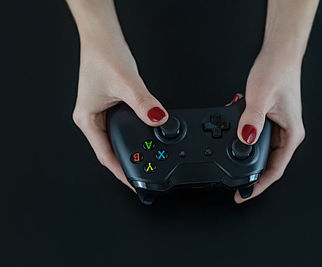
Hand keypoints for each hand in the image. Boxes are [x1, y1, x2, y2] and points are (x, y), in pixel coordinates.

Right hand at [72, 38, 167, 191]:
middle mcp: (92, 118)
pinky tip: (143, 138)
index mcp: (87, 119)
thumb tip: (158, 119)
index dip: (120, 172)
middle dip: (126, 165)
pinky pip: (122, 127)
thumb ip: (143, 102)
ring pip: (115, 140)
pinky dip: (133, 136)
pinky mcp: (110, 106)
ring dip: (129, 151)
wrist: (102, 37)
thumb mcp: (126, 82)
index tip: (133, 185)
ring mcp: (101, 113)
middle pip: (109, 150)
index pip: (105, 155)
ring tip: (144, 162)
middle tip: (142, 177)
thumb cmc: (103, 56)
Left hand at [232, 54, 305, 203]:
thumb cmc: (278, 71)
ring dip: (246, 158)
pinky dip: (245, 142)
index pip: (276, 169)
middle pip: (269, 164)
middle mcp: (287, 133)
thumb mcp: (261, 97)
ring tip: (231, 164)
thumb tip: (246, 140)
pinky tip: (233, 139)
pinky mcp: (270, 119)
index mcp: (292, 133)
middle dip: (251, 175)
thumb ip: (252, 119)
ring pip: (262, 152)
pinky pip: (257, 139)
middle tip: (234, 183)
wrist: (279, 54)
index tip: (244, 194)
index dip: (260, 185)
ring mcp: (279, 126)